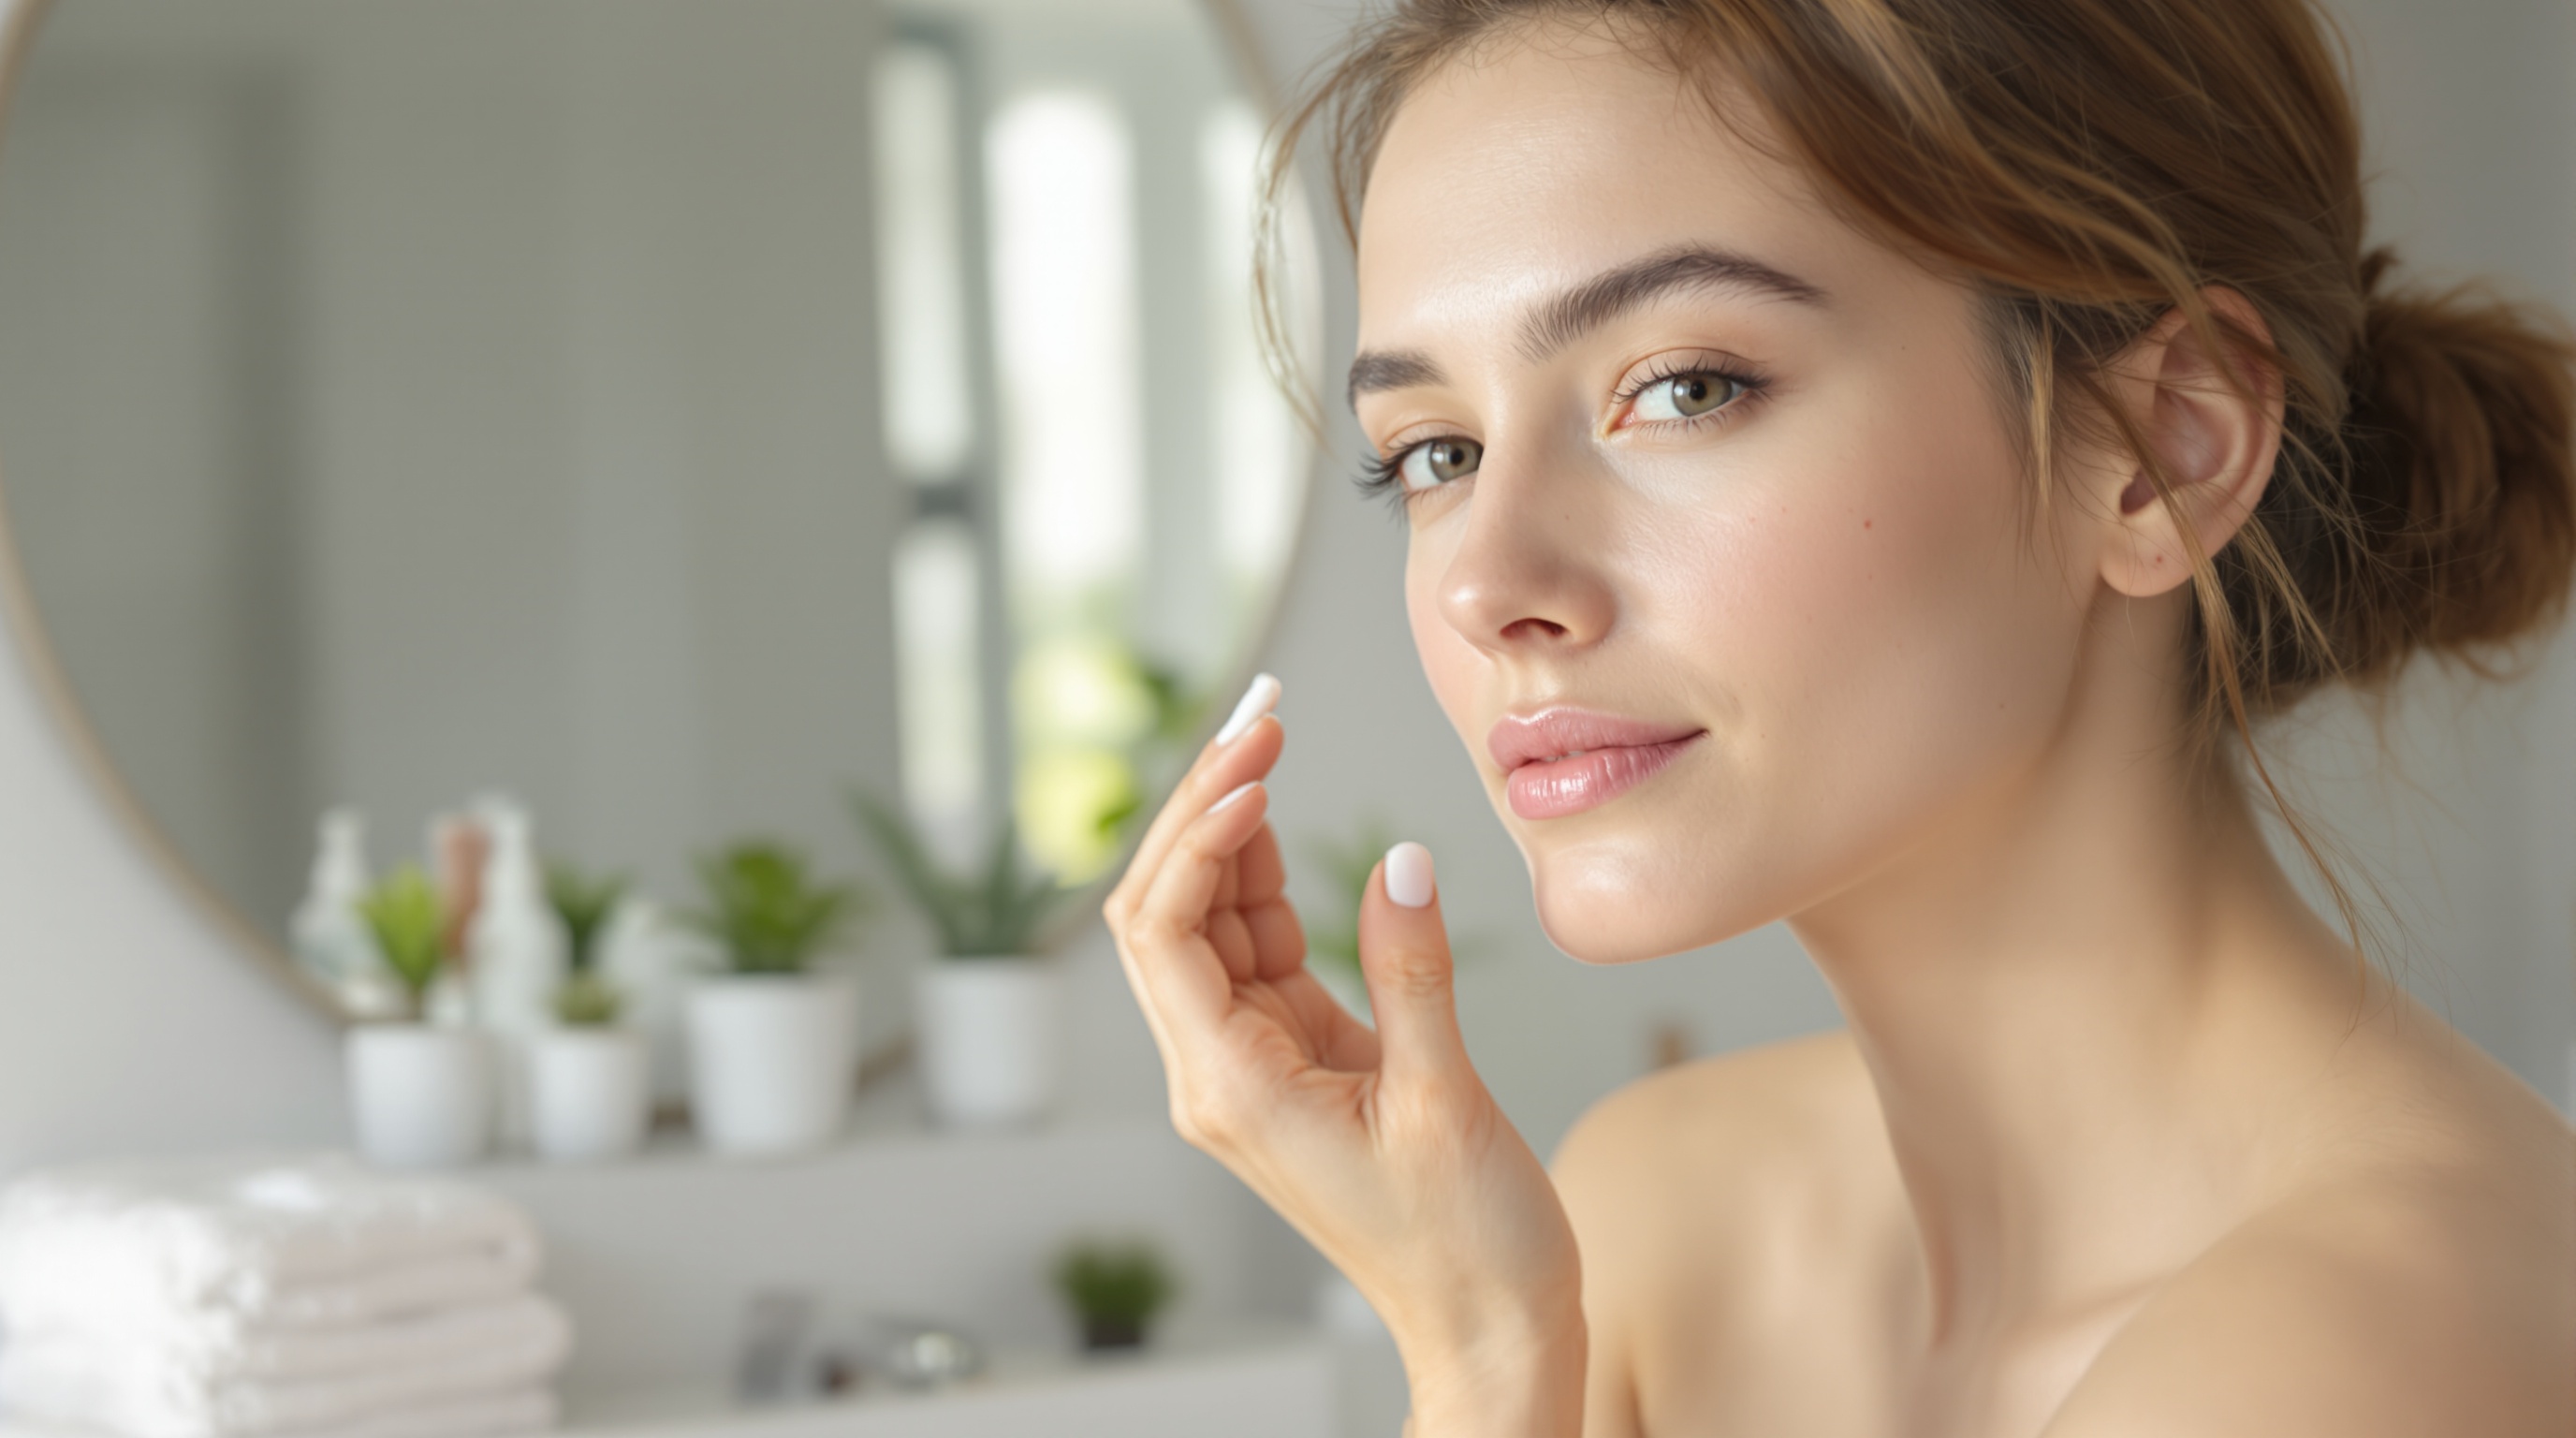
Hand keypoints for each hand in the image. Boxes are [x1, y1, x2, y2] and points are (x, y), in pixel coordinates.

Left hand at [1103, 677, 1584, 1435]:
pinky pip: (1260, 954)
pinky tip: (1285, 828)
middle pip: (1169, 914)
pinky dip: (1270, 886)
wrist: (1492, 1334)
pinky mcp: (1300, 1062)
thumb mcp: (1447, 1101)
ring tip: (1269, 740)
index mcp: (1233, 1088)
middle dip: (1202, 809)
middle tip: (1258, 717)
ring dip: (1234, 835)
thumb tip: (1398, 861)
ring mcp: (1256, 1066)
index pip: (1163, 932)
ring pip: (1213, 925)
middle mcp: (1223, 1075)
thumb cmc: (1469, 1246)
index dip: (1194, 836)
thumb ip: (1411, 974)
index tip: (1256, 768)